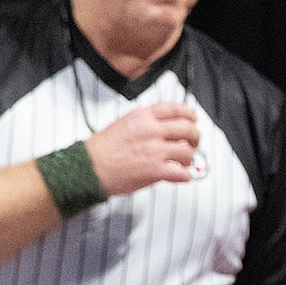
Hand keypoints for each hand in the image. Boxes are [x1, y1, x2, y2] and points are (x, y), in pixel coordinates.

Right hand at [85, 103, 200, 196]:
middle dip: (195, 137)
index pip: (175, 108)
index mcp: (142, 117)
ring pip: (188, 152)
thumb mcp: (124, 123)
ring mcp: (155, 150)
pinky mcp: (157, 170)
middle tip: (193, 144)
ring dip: (189, 159)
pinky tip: (179, 175)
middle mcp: (151, 131)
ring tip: (182, 162)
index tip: (193, 120)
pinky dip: (185, 176)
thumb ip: (145, 123)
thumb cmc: (103, 149)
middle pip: (188, 129)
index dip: (189, 114)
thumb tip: (164, 128)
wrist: (90, 167)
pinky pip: (184, 173)